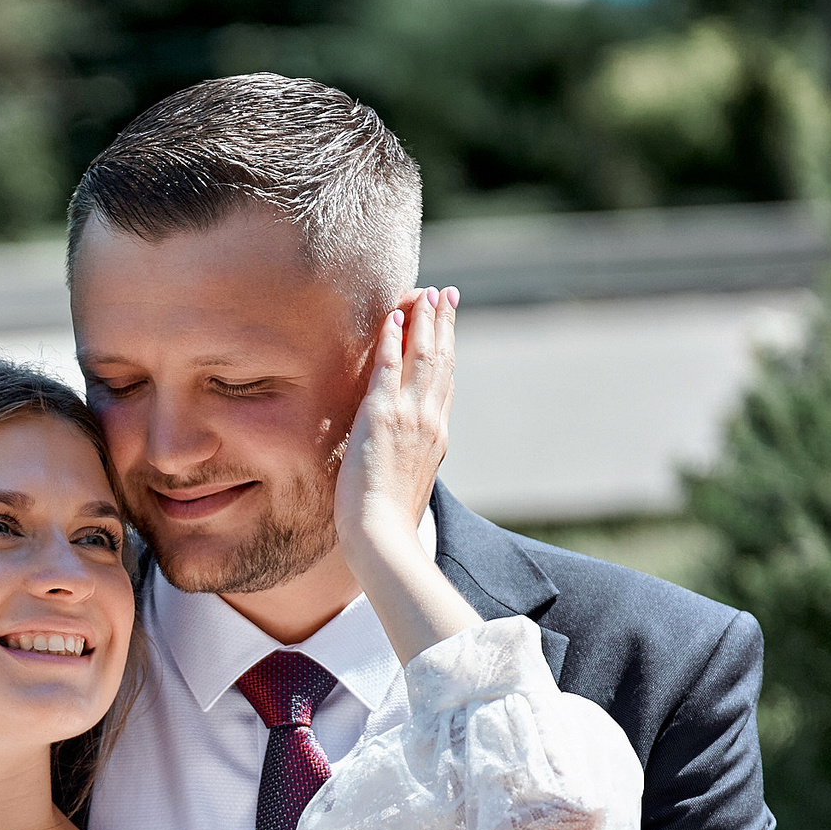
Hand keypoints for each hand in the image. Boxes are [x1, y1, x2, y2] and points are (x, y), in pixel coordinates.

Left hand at [335, 285, 455, 554]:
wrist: (383, 536)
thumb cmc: (388, 524)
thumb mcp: (407, 488)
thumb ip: (408, 466)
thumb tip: (402, 466)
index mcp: (437, 437)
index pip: (444, 384)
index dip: (448, 351)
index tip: (448, 328)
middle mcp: (430, 420)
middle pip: (441, 362)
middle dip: (443, 325)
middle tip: (445, 295)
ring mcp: (409, 416)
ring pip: (421, 356)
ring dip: (423, 321)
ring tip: (425, 293)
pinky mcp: (382, 416)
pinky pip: (389, 367)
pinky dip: (392, 338)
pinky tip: (392, 315)